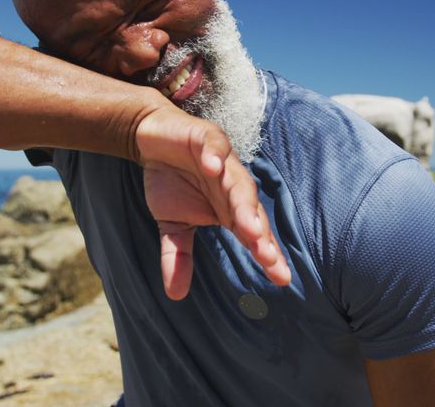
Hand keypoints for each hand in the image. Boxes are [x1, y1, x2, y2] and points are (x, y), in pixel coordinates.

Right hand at [135, 107, 291, 299]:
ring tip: (248, 225)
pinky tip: (211, 167)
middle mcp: (233, 187)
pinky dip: (214, 156)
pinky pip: (214, 147)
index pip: (253, 236)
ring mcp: (223, 162)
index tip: (281, 279)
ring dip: (243, 202)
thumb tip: (175, 296)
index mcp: (230, 210)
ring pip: (238, 182)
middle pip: (251, 211)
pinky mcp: (207, 138)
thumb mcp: (173, 224)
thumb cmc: (171, 181)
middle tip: (266, 255)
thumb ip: (178, 256)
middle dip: (259, 233)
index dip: (267, 255)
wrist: (153, 139)